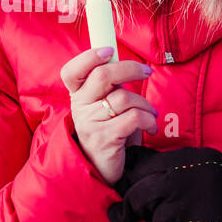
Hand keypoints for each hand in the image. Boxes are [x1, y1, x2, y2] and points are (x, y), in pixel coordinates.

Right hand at [60, 47, 157, 186]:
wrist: (103, 169)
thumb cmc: (109, 132)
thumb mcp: (104, 107)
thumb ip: (110, 88)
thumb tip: (129, 66)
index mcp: (77, 96)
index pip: (72, 71)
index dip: (88, 57)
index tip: (108, 51)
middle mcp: (79, 108)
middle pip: (102, 75)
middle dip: (130, 69)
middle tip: (146, 72)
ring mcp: (90, 124)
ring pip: (124, 97)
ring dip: (145, 104)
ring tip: (150, 114)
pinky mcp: (105, 138)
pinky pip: (134, 117)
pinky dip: (148, 120)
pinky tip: (150, 127)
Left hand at [118, 146, 221, 221]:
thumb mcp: (201, 164)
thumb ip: (170, 166)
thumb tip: (131, 168)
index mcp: (184, 160)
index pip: (141, 168)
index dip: (128, 183)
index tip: (121, 193)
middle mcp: (182, 180)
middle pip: (138, 197)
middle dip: (129, 211)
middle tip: (121, 217)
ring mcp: (189, 206)